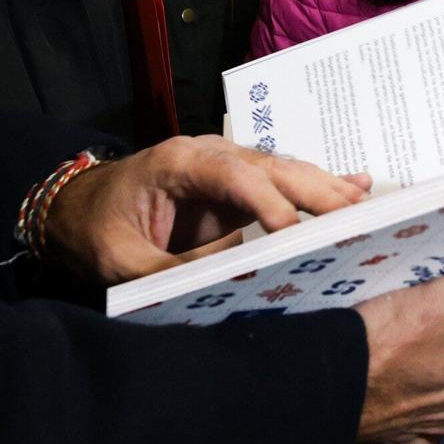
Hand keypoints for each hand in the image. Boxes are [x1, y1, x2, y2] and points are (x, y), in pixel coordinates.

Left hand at [46, 134, 371, 283]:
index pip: (237, 178)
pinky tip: (358, 185)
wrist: (75, 206)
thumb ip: (168, 270)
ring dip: (326, 189)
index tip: (294, 235)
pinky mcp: (236, 185)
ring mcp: (227, 165)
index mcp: (181, 161)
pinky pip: (282, 181)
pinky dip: (319, 184)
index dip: (269, 205)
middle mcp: (212, 154)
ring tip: (368, 205)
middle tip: (356, 213)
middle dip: (316, 190)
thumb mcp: (119, 258)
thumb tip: (222, 288)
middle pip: (273, 167)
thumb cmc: (94, 227)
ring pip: (286, 171)